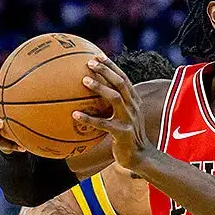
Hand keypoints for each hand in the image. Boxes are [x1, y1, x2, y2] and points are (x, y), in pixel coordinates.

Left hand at [72, 54, 152, 168]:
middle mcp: (133, 107)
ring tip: (84, 80)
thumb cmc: (127, 137)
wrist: (140, 157)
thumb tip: (93, 97)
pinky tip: (75, 115)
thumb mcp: (124, 118)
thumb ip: (114, 107)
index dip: (111, 66)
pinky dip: (89, 119)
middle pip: (120, 83)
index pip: (123, 78)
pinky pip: (103, 124)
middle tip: (89, 63)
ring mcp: (129, 119)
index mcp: (134, 102)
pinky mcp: (122, 133)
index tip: (97, 56)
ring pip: (115, 98)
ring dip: (99, 87)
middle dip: (106, 70)